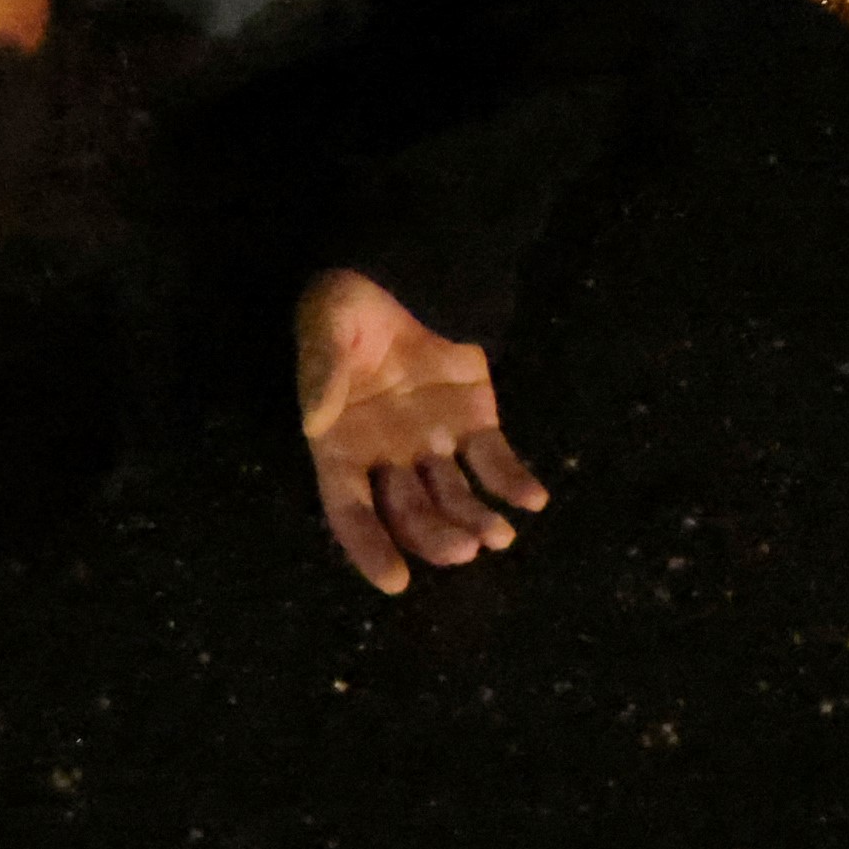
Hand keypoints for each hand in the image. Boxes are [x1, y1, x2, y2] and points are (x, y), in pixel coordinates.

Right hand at [293, 269, 544, 596]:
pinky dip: (513, 483)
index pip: (350, 510)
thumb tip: (315, 422)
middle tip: (463, 550)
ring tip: (499, 536)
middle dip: (435, 537)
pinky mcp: (473, 420)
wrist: (394, 267)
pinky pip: (495, 461)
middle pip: (411, 513)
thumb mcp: (325, 328)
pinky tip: (533, 499)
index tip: (394, 581)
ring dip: (475, 521)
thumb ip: (321, 372)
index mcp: (342, 446)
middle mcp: (388, 457)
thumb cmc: (344, 306)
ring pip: (455, 497)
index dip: (369, 546)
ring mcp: (433, 442)